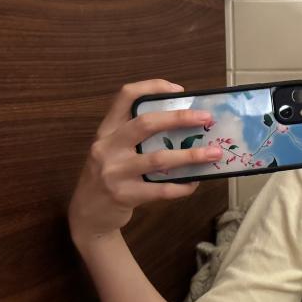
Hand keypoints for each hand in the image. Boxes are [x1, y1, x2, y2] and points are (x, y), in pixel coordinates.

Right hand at [67, 80, 221, 245]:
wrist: (86, 215)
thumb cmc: (108, 176)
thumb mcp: (112, 149)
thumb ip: (136, 136)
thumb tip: (185, 124)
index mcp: (106, 130)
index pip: (125, 96)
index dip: (152, 87)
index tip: (179, 90)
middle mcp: (107, 147)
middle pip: (146, 123)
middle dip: (180, 118)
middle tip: (206, 118)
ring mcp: (114, 172)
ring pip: (159, 159)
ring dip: (191, 155)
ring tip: (214, 153)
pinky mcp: (124, 195)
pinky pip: (162, 189)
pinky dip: (183, 186)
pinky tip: (195, 182)